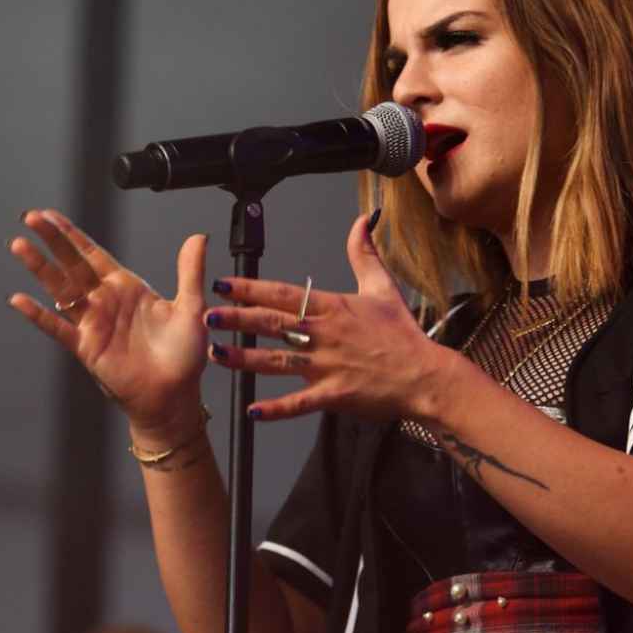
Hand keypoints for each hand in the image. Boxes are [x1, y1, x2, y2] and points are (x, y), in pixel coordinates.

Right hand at [7, 210, 207, 433]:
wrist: (175, 396)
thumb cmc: (183, 357)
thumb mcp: (191, 308)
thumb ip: (190, 271)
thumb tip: (198, 237)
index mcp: (127, 288)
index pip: (92, 254)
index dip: (72, 234)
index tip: (51, 215)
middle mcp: (105, 302)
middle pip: (71, 264)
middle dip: (51, 240)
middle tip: (30, 218)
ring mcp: (93, 323)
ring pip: (60, 289)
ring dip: (40, 268)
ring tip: (20, 245)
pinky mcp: (86, 347)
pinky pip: (58, 328)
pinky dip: (39, 315)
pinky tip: (19, 300)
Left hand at [202, 213, 443, 422]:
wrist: (425, 375)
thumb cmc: (403, 336)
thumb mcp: (383, 288)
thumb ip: (364, 254)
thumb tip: (361, 222)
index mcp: (332, 308)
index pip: (284, 294)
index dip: (251, 288)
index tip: (224, 284)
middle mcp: (324, 335)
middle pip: (272, 323)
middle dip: (237, 318)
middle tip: (207, 316)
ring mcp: (327, 366)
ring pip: (277, 361)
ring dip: (244, 358)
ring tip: (217, 354)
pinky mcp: (334, 395)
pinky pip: (299, 403)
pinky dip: (276, 409)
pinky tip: (252, 410)